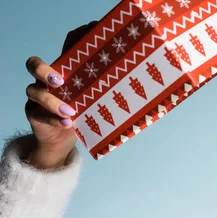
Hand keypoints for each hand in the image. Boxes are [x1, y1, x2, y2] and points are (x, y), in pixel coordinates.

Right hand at [24, 21, 96, 167]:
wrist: (62, 141)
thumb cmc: (83, 115)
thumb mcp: (95, 101)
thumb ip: (105, 91)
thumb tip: (137, 83)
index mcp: (66, 72)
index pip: (66, 49)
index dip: (74, 38)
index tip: (91, 31)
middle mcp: (47, 80)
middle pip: (34, 64)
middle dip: (44, 69)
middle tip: (60, 80)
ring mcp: (38, 96)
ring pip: (34, 90)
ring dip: (52, 101)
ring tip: (70, 112)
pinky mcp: (33, 114)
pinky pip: (39, 114)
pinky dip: (54, 120)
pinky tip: (67, 124)